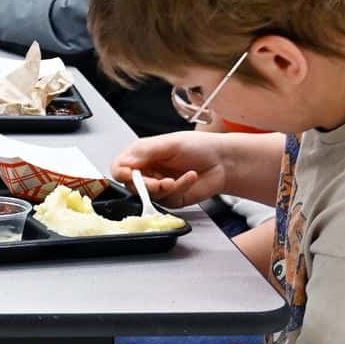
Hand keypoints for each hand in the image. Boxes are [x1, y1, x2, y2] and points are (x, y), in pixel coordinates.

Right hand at [110, 131, 232, 206]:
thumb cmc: (200, 147)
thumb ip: (145, 152)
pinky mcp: (172, 199)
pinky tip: (189, 177)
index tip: (130, 175)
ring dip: (164, 188)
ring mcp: (159, 186)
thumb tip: (125, 162)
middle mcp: (148, 171)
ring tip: (177, 178)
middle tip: (159, 182)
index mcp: (143, 155)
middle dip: (145, 185)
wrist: (224, 161)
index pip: (120, 167)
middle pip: (131, 185)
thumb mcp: (170, 143)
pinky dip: (180, 188)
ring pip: (148, 196)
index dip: (122, 173)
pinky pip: (168, 200)